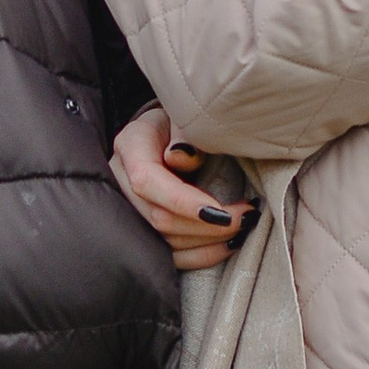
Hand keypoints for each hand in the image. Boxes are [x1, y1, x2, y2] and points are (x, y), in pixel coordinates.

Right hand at [110, 105, 254, 266]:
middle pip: (158, 217)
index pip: (147, 181)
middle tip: (247, 217)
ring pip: (164, 240)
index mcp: (130, 146)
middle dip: (207, 225)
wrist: (170, 130)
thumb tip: (181, 155)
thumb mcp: (183, 114)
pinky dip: (202, 254)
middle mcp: (122, 180)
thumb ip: (185, 131)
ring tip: (243, 227)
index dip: (185, 203)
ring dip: (209, 240)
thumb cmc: (181, 121)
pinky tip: (228, 244)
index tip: (224, 214)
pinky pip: (169, 254)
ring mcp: (129, 207)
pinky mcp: (144, 227)